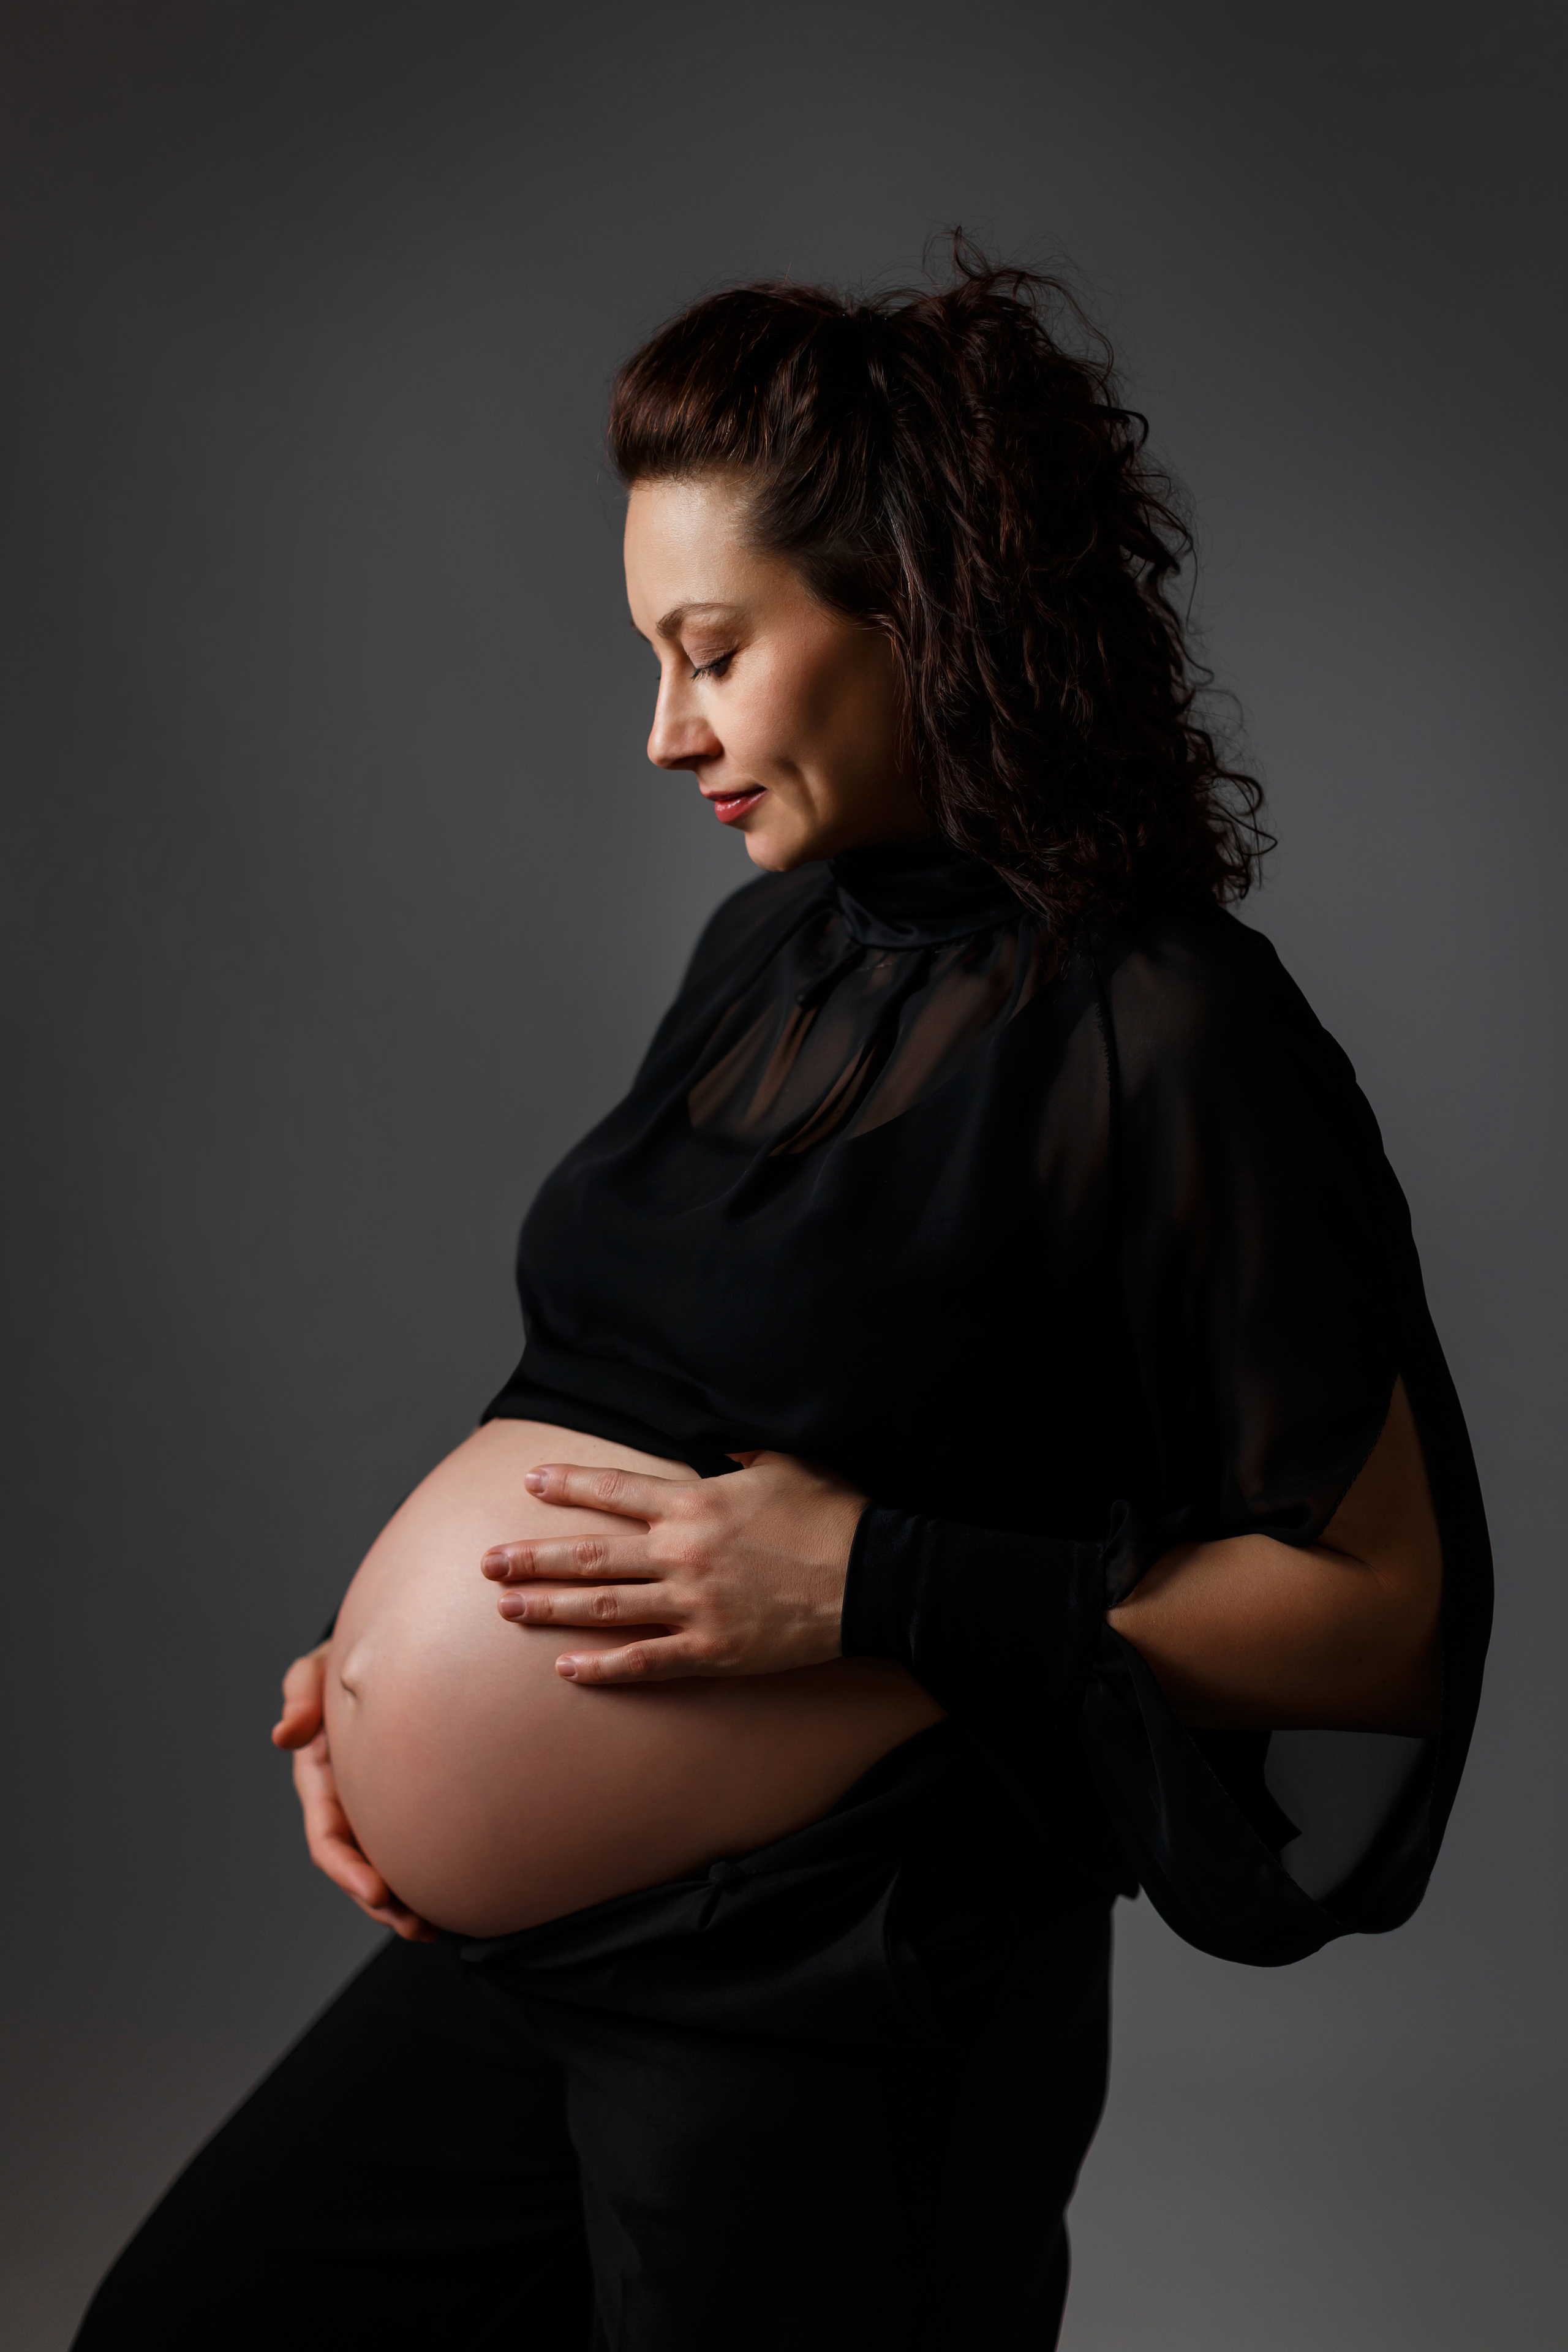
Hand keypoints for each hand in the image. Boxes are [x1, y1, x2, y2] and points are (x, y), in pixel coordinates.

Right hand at [270, 1644, 436, 1941]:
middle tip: (416, 1926)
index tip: (377, 1892)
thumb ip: (299, 1695)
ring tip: (434, 1928)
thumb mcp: (314, 1670)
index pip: (328, 1838)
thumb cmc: (339, 1662)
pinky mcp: (407, 1802)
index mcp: (320, 1781)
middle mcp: (345, 1803)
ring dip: (405, 1902)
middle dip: (382, 1903)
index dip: (348, 1870)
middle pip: (359, 1868)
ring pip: (387, 1866)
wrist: (382, 1655)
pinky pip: (414, 1843)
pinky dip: (430, 1872)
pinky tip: (458, 1894)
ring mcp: (374, 1807)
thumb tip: (286, 1734)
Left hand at [479, 1450, 866, 1686]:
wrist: (872, 1574)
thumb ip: (742, 1457)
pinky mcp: (712, 1650)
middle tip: (487, 1562)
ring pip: (603, 1607)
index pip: (615, 1490)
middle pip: (591, 1553)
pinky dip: (603, 1668)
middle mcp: (682, 1552)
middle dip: (534, 1557)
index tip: (529, 1482)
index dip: (569, 1485)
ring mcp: (694, 1605)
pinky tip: (566, 1670)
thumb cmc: (832, 1514)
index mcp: (696, 1502)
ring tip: (506, 1608)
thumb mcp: (786, 1465)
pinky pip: (645, 1661)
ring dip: (550, 1608)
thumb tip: (722, 1448)